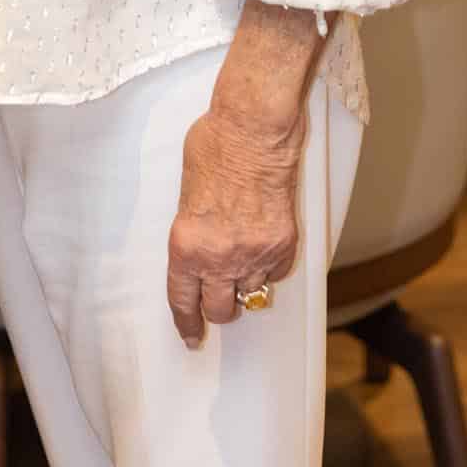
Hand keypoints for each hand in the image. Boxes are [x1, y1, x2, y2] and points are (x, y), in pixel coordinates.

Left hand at [166, 101, 305, 347]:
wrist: (255, 131)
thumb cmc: (215, 146)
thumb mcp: (186, 189)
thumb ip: (192, 225)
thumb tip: (200, 240)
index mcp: (186, 244)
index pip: (183, 299)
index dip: (186, 322)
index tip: (190, 336)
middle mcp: (219, 258)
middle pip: (220, 310)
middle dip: (217, 307)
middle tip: (218, 299)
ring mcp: (254, 255)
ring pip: (251, 295)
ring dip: (244, 285)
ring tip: (242, 261)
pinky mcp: (283, 246)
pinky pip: (274, 273)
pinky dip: (268, 267)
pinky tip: (261, 244)